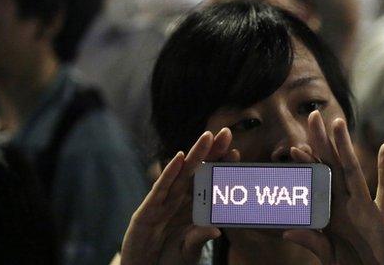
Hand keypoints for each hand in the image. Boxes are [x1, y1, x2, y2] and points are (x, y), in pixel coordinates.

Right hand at [120, 128, 236, 264]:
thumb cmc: (168, 260)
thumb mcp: (188, 250)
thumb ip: (200, 238)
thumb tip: (218, 230)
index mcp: (191, 207)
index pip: (208, 182)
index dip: (221, 167)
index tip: (237, 151)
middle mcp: (177, 200)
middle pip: (197, 171)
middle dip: (211, 151)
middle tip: (226, 132)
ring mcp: (161, 203)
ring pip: (181, 174)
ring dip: (194, 155)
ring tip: (207, 137)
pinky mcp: (146, 210)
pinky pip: (160, 189)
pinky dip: (168, 173)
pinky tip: (179, 159)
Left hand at [283, 111, 383, 264]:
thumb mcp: (329, 255)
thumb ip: (313, 240)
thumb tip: (288, 231)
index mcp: (334, 213)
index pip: (318, 182)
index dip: (308, 164)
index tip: (295, 146)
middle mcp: (348, 205)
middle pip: (332, 167)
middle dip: (322, 142)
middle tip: (312, 116)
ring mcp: (366, 208)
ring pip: (353, 171)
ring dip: (345, 147)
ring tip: (338, 123)